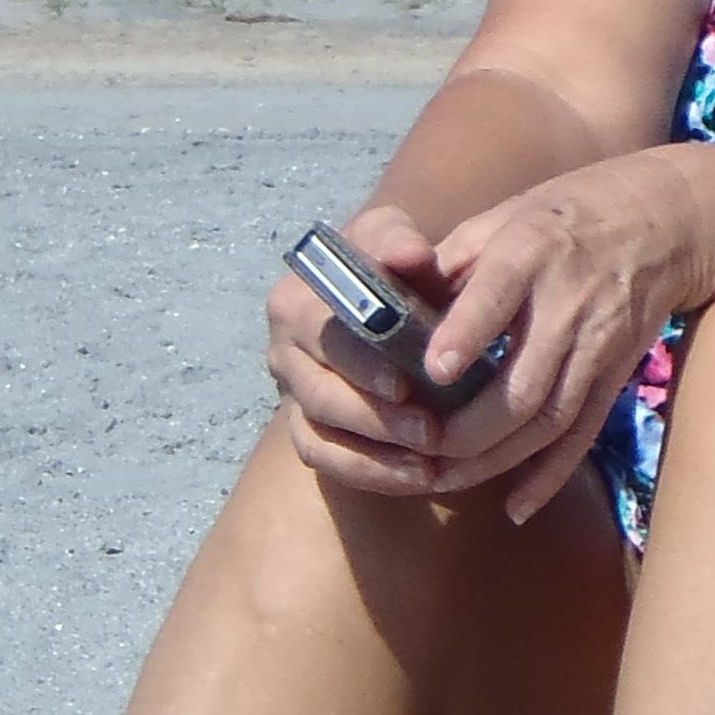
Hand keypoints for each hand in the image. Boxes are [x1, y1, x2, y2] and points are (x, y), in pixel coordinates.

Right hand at [263, 203, 461, 496]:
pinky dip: (369, 473)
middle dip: (375, 418)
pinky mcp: (306, 426)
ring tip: (430, 465)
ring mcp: (292, 392)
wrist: (382, 293)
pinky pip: (325, 460)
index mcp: (296, 300)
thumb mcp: (389, 236)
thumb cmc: (389, 261)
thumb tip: (411, 254)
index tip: (405, 385)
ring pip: (320, 434)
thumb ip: (396, 241)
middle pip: (320, 394)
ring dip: (376, 454)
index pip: (320, 337)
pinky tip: (418, 478)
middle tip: (431, 433)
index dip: (361, 364)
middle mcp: (283, 348)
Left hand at [418, 152, 714, 520]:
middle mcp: (569, 302)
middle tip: (417, 451)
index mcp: (532, 250)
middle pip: (523, 383)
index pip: (499, 295)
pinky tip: (516, 507)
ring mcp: (599, 343)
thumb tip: (385, 311)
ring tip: (444, 481)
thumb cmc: (567, 214)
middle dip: (467, 430)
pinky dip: (551, 475)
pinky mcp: (617, 372)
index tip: (434, 370)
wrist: (671, 218)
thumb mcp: (504, 216)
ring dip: (496, 461)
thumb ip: (448, 265)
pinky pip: (583, 434)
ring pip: (549, 420)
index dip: (467, 334)